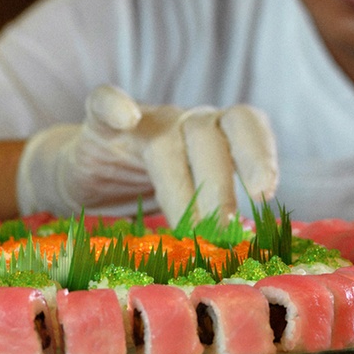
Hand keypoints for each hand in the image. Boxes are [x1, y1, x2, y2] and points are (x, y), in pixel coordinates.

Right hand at [17, 85, 277, 225]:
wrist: (88, 172)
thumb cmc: (152, 188)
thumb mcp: (193, 199)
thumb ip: (217, 212)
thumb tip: (244, 250)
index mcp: (215, 132)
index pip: (245, 124)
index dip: (259, 153)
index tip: (264, 194)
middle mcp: (183, 120)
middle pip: (209, 136)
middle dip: (220, 185)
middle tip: (223, 231)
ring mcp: (141, 120)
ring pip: (165, 139)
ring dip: (180, 188)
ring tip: (188, 230)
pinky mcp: (99, 125)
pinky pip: (105, 103)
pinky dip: (115, 105)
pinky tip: (125, 116)